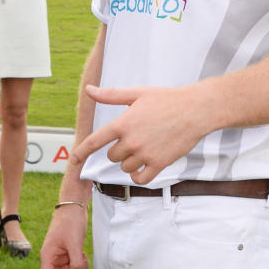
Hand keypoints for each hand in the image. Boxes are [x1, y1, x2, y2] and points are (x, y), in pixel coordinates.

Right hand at [39, 204, 89, 268]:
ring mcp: (59, 256)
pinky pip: (72, 266)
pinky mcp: (66, 253)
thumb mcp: (75, 244)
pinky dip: (79, 264)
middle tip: (82, 262)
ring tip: (83, 256)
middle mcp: (51, 258)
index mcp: (47, 256)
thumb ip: (76, 264)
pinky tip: (83, 254)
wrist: (73, 208)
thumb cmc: (71, 223)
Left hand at [71, 84, 211, 185]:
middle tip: (135, 138)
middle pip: (112, 156)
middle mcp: (131, 140)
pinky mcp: (159, 164)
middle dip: (119, 150)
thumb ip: (111, 95)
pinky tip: (144, 167)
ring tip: (145, 147)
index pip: (95, 141)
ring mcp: (145, 153)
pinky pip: (140, 178)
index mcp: (123, 123)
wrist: (196, 110)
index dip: (81, 152)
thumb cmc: (167, 99)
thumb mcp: (137, 93)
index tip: (73, 161)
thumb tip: (89, 90)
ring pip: (125, 167)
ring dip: (130, 161)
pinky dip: (139, 175)